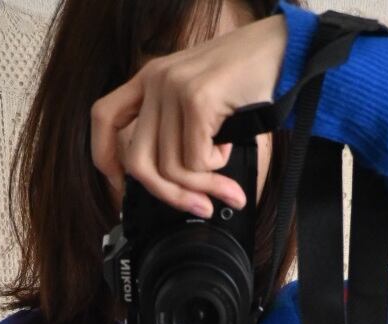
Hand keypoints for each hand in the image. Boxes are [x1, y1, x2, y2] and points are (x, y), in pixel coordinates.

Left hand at [90, 13, 287, 217]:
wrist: (284, 52)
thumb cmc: (247, 82)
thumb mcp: (200, 105)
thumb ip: (177, 133)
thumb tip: (171, 185)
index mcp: (150, 80)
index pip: (104, 118)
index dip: (105, 158)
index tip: (121, 185)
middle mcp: (155, 80)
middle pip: (138, 161)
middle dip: (169, 195)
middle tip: (198, 207)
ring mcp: (173, 87)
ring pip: (171, 167)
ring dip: (203, 186)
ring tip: (225, 183)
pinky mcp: (196, 98)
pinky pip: (196, 159)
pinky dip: (216, 167)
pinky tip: (229, 148)